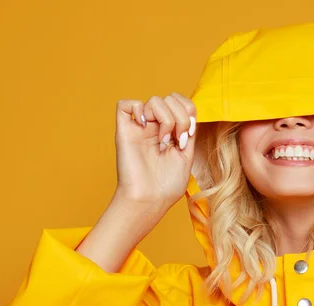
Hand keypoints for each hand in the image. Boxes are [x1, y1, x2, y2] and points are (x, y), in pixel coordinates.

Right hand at [114, 92, 197, 214]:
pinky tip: (145, 126)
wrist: (150, 199)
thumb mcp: (188, 154)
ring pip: (155, 100)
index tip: (188, 136)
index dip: (189, 113)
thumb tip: (189, 112)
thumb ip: (189, 131)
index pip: (182, 103)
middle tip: (177, 142)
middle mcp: (156, 126)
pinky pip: (125, 104)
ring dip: (166, 119)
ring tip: (163, 142)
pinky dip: (138, 109)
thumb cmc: (167, 184)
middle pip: (171, 98)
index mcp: (171, 131)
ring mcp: (140, 127)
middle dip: (181, 118)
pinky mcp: (124, 130)